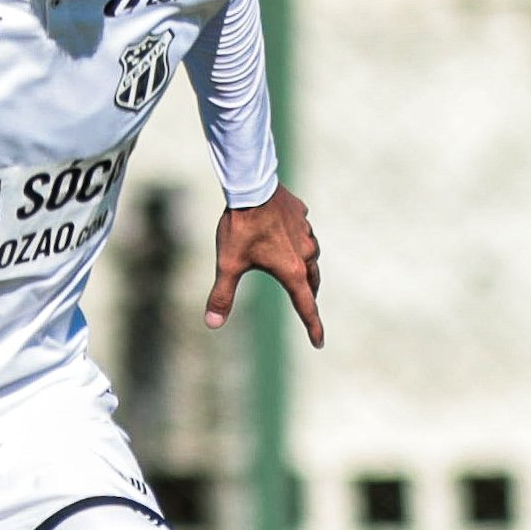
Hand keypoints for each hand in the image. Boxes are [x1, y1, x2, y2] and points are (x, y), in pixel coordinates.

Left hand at [206, 189, 323, 344]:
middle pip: (312, 281)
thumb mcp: (228, 265)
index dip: (312, 327)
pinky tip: (287, 234)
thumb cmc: (240, 227)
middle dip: (309, 295)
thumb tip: (212, 324)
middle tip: (307, 304)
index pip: (305, 306)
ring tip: (296, 268)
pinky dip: (298, 238)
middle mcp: (306, 253)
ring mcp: (306, 231)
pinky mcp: (301, 214)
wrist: (251, 186)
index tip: (318, 342)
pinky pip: (303, 230)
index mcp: (292, 271)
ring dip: (305, 265)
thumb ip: (222, 296)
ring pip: (310, 254)